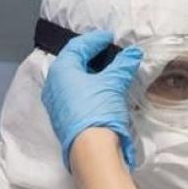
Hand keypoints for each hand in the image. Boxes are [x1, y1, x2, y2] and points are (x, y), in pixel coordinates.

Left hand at [41, 30, 141, 169]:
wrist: (91, 151)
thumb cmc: (98, 111)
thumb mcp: (114, 84)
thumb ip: (123, 66)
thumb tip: (133, 52)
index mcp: (62, 69)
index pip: (78, 46)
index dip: (96, 39)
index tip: (110, 37)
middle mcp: (54, 84)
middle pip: (73, 62)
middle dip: (91, 56)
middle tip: (108, 51)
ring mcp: (56, 103)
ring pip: (73, 80)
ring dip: (89, 73)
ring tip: (107, 70)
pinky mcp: (63, 118)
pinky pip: (74, 95)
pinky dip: (87, 88)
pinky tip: (100, 90)